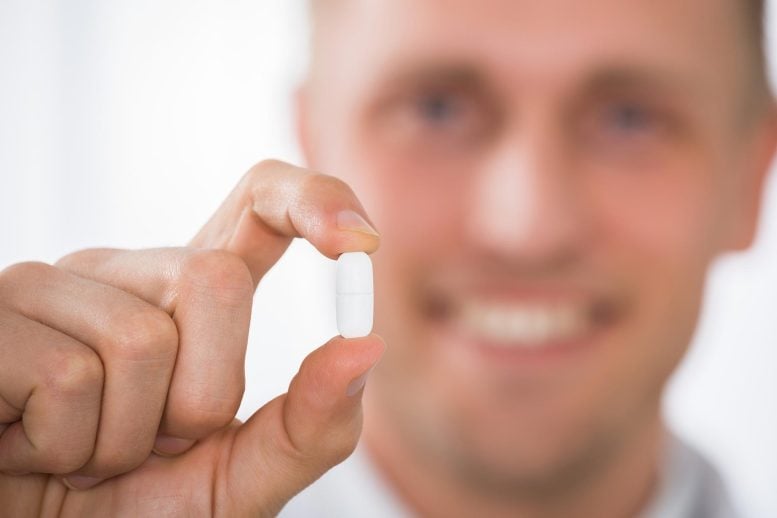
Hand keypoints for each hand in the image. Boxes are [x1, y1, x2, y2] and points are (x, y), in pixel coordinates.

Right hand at [0, 160, 383, 515]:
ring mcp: (55, 286)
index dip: (312, 199)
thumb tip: (364, 348)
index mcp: (192, 298)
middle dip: (201, 396)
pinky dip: (65, 448)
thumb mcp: (240, 481)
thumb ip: (308, 427)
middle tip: (152, 443)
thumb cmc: (135, 513)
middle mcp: (128, 275)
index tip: (361, 241)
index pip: (259, 202)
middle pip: (218, 280)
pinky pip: (69, 377)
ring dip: (126, 438)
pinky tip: (30, 448)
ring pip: (142, 341)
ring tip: (85, 452)